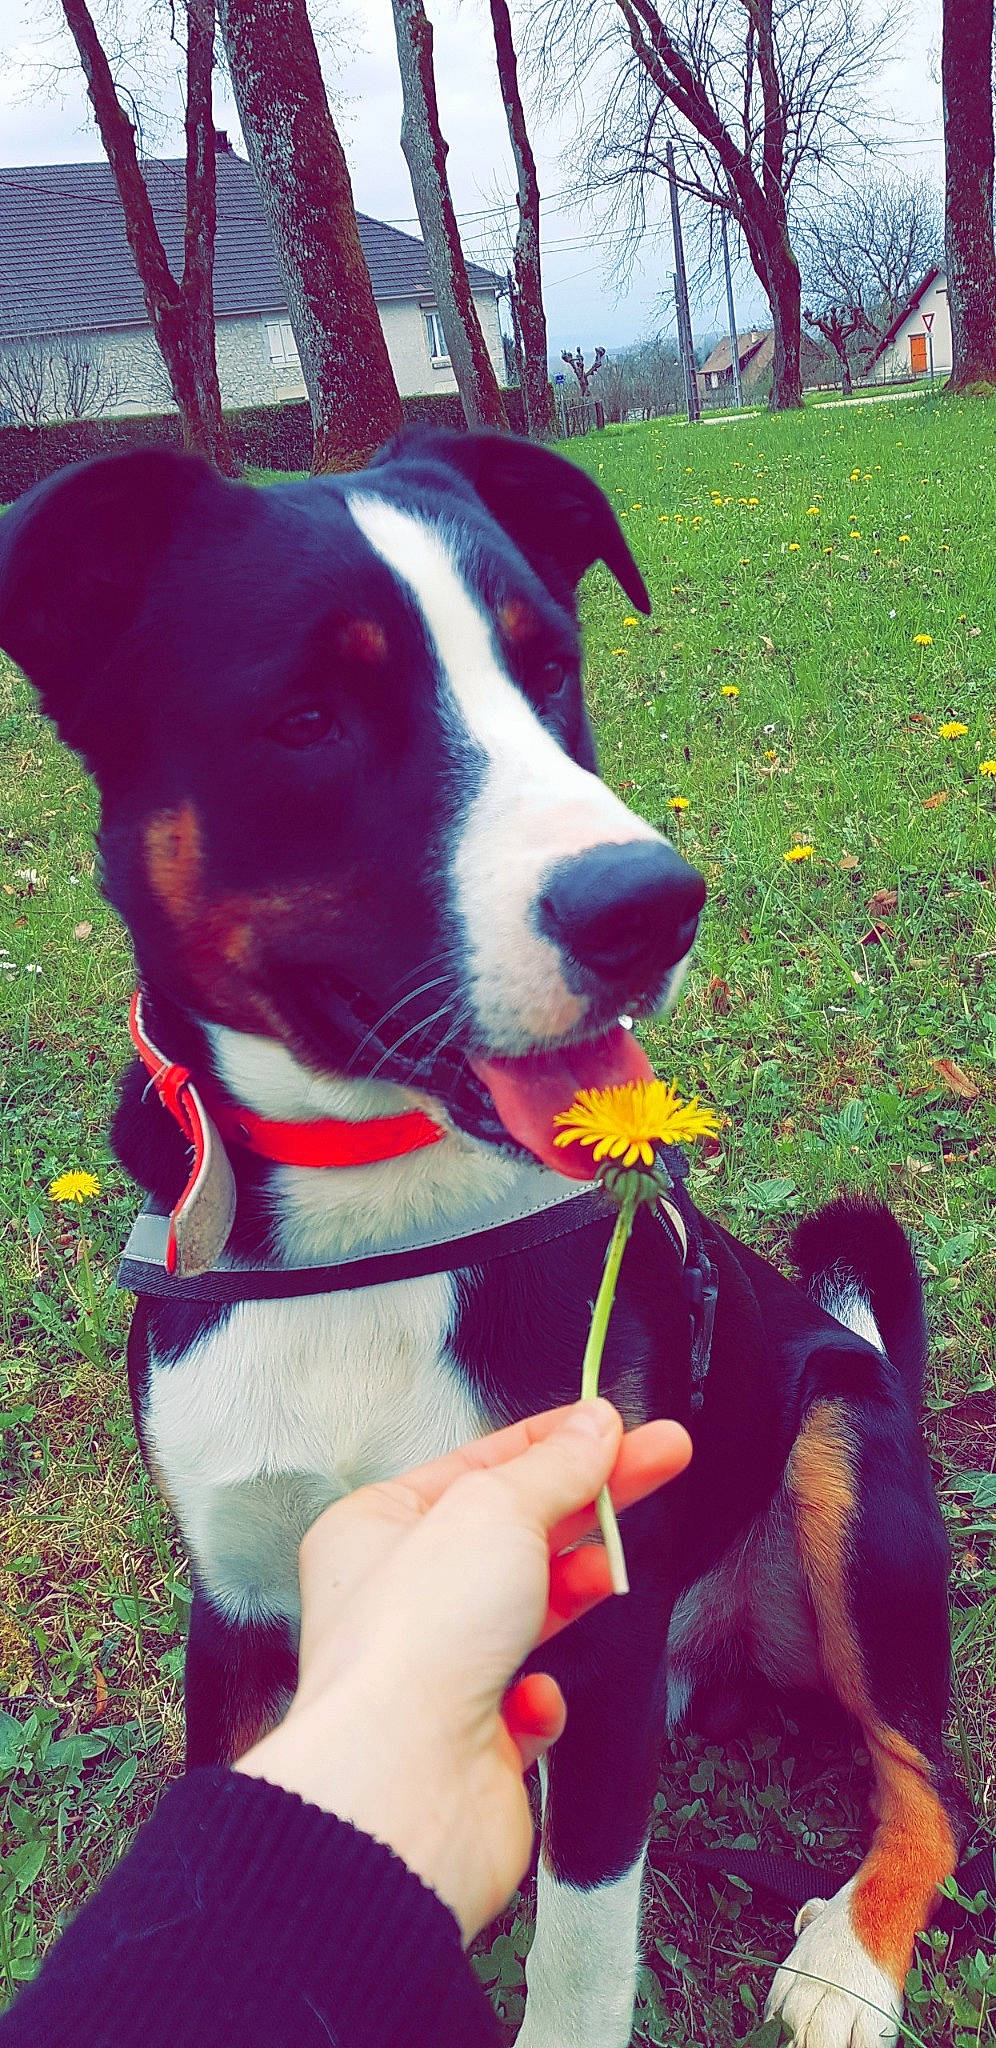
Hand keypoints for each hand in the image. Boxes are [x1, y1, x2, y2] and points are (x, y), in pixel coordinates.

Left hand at [235, 1399, 690, 1940]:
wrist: (408, 1791)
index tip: (617, 1426)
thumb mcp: (496, 1510)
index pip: (478, 1464)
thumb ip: (555, 1466)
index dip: (554, 1439)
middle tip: (661, 1460)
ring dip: (572, 1591)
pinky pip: (529, 1703)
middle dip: (589, 1500)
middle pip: (514, 1528)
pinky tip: (533, 1694)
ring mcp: (436, 1672)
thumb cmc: (412, 1648)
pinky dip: (543, 1698)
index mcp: (375, 1529)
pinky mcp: (472, 1742)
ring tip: (613, 1570)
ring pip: (526, 1613)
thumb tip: (593, 1428)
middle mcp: (397, 1599)